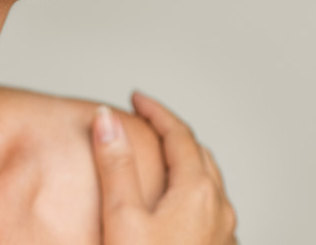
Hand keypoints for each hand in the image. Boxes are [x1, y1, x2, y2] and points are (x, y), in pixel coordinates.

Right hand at [92, 92, 236, 244]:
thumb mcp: (122, 216)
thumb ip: (116, 165)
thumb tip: (107, 119)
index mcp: (197, 193)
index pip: (179, 134)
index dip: (155, 111)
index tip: (136, 98)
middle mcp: (218, 210)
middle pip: (197, 154)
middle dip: (170, 132)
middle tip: (144, 120)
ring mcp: (222, 233)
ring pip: (207, 182)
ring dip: (182, 160)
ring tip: (157, 155)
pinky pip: (209, 207)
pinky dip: (189, 188)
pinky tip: (173, 200)